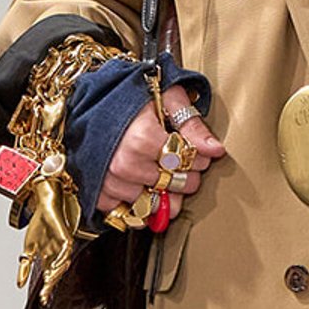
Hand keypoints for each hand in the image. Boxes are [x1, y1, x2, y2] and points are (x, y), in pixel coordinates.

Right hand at [18, 174, 80, 302]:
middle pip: (56, 273)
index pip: (48, 276)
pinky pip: (67, 249)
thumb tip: (18, 285)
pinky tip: (57, 264)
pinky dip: (62, 257)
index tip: (41, 301)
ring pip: (63, 263)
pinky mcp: (67, 236)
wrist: (46, 205)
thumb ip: (24, 267)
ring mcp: (63, 244)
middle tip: (45, 296)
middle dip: (51, 284)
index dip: (46, 288)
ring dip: (57, 273)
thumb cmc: (40, 224)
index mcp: (49, 257)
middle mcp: (57, 253)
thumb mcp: (28, 249)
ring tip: (49, 282)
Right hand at [97, 84, 225, 221]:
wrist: (93, 101)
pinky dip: (138, 204)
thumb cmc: (131, 96)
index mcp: (142, 137)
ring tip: (160, 172)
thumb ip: (191, 124)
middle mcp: (123, 163)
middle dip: (186, 177)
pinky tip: (143, 187)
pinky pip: (127, 212)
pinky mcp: (98, 193)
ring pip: (152, 201)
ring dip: (162, 192)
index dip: (199, 157)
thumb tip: (216, 149)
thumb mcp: (167, 98)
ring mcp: (109, 181)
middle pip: (172, 184)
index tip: (199, 152)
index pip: (186, 161)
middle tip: (183, 164)